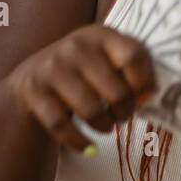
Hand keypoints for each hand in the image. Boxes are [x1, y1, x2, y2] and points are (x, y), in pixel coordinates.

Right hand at [7, 24, 156, 152]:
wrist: (33, 74)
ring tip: (107, 126)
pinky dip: (79, 142)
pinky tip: (88, 146)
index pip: (134, 57)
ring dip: (105, 126)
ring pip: (90, 111)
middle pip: (116, 91)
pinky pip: (61, 125)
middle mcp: (75, 47)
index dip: (144, 82)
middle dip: (125, 111)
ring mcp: (52, 68)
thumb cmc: (84, 69)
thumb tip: (148, 97)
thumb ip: (131, 69)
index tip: (144, 97)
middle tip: (123, 116)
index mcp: (101, 34)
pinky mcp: (33, 91)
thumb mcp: (106, 57)